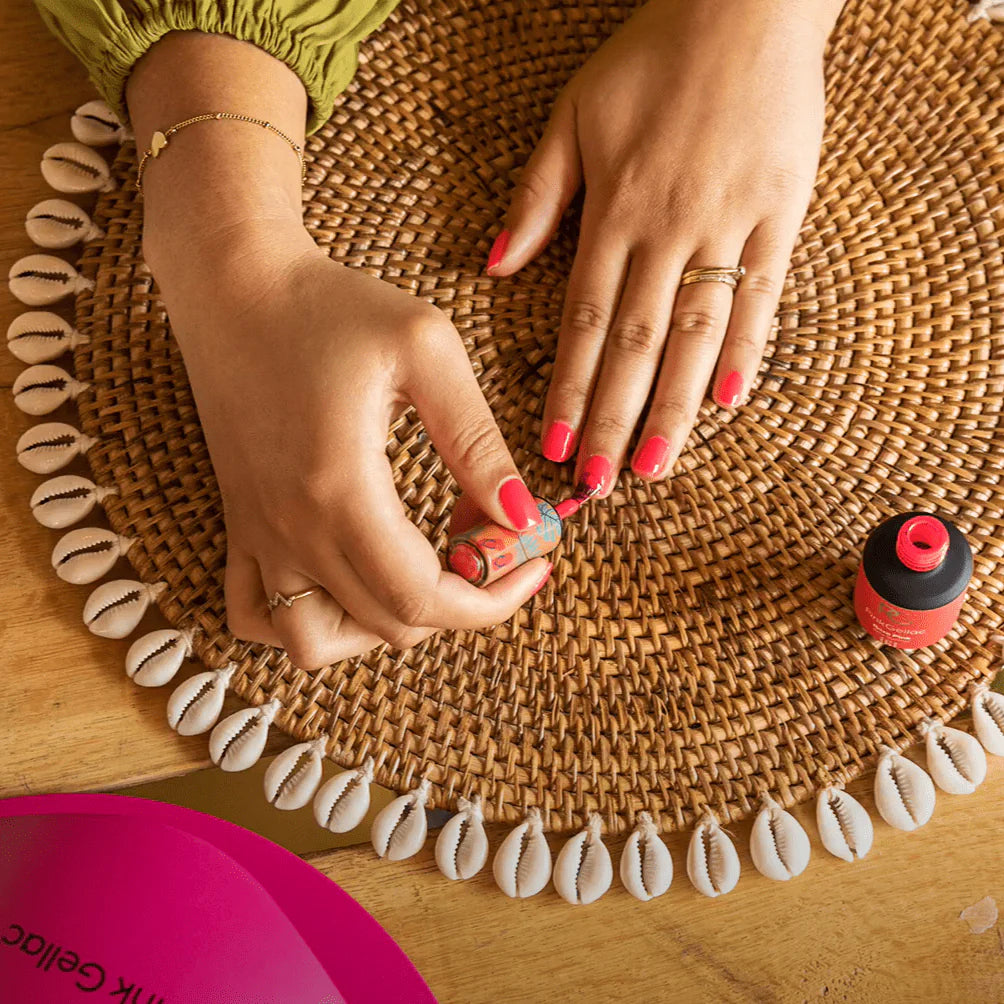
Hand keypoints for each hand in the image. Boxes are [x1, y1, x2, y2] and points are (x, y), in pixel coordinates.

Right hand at [153, 229, 551, 667]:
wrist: (233, 284)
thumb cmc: (330, 305)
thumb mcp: (427, 351)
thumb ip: (477, 442)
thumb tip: (522, 516)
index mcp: (340, 491)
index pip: (424, 598)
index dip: (493, 600)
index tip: (534, 564)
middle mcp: (291, 530)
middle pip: (389, 624)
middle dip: (462, 600)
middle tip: (494, 542)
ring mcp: (257, 535)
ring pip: (318, 643)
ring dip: (385, 626)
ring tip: (425, 572)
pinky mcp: (241, 524)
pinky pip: (257, 618)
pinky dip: (309, 625)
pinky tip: (349, 583)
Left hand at [488, 0, 841, 494]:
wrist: (743, 5)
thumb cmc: (651, 60)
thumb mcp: (572, 116)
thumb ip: (537, 197)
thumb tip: (493, 266)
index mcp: (614, 212)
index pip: (583, 322)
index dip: (568, 390)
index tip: (555, 447)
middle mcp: (668, 230)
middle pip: (635, 344)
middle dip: (612, 419)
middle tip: (598, 483)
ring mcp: (728, 226)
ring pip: (696, 332)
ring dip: (673, 406)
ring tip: (654, 466)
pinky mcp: (779, 215)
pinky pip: (764, 293)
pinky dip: (748, 348)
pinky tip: (729, 400)